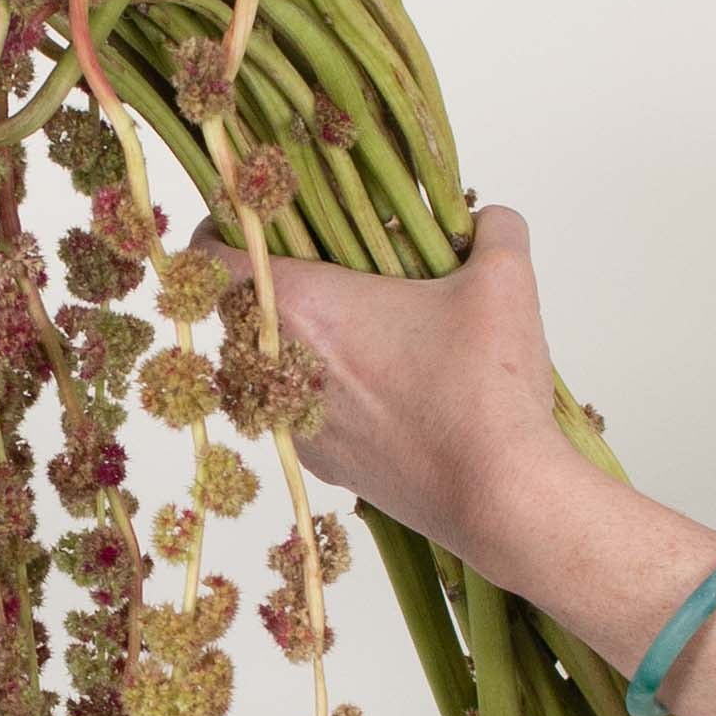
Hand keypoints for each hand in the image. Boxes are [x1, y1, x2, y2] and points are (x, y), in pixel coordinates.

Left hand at [193, 204, 586, 566]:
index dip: (224, 229)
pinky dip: (317, 390)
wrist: (499, 496)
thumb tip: (488, 220)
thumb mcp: (504, 280)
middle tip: (318, 265)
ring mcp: (292, 423)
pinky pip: (295, 411)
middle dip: (267, 284)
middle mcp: (276, 368)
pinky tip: (373, 383)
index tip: (247, 219)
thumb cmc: (487, 386)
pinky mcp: (319, 464)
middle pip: (236, 310)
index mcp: (301, 307)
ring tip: (351, 327)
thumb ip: (494, 229)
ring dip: (291, 342)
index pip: (212, 258)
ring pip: (262, 366)